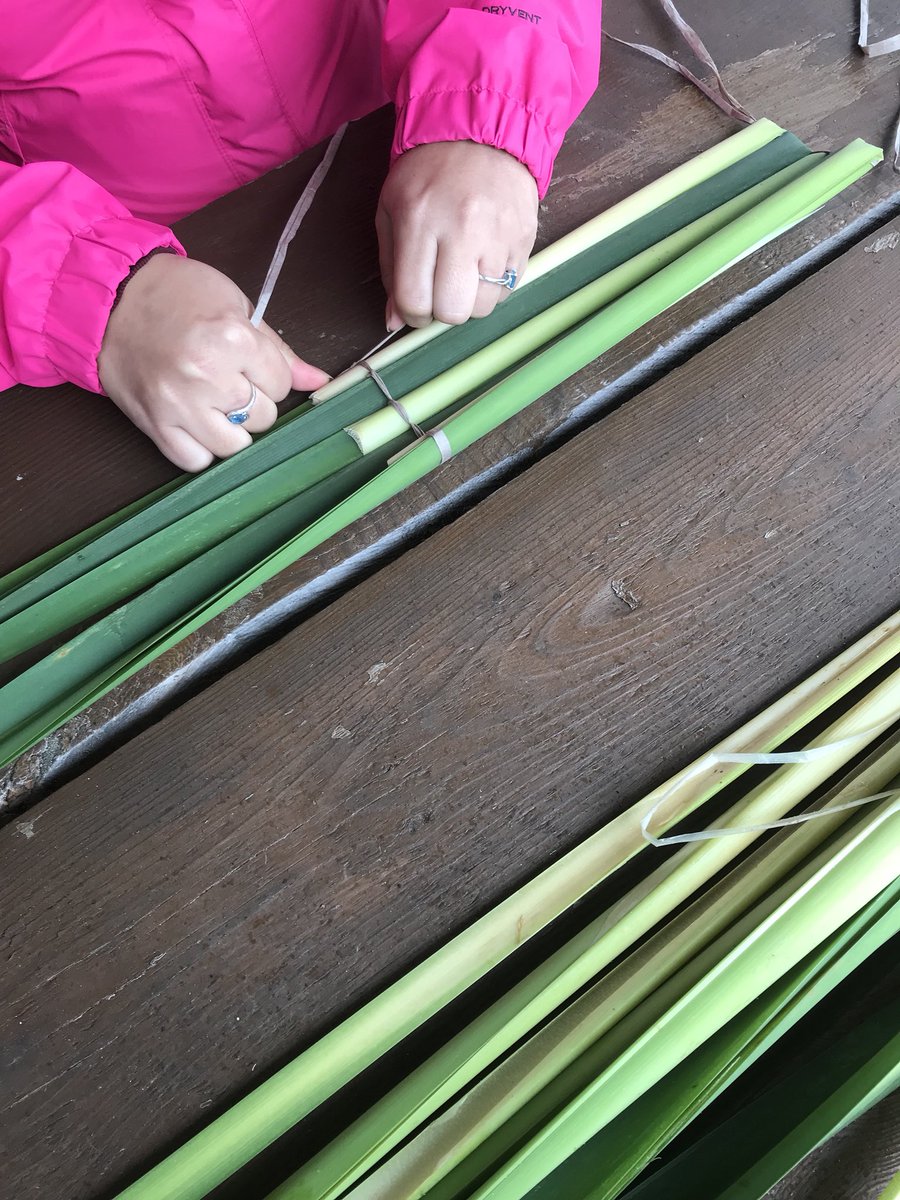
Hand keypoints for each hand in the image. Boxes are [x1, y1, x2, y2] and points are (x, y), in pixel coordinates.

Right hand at [98, 255, 329, 471]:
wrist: (111, 299)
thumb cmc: (175, 294)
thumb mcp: (235, 305)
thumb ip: (278, 349)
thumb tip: (319, 381)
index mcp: (232, 339)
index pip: (282, 384)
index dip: (271, 374)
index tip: (250, 362)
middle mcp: (207, 376)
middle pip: (263, 416)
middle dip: (254, 400)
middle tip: (229, 379)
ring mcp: (179, 405)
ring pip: (234, 446)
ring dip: (232, 429)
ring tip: (215, 403)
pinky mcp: (155, 425)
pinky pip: (194, 461)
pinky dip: (201, 449)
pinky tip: (196, 424)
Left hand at [377, 141, 538, 330]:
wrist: (482, 133)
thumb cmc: (429, 172)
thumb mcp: (392, 210)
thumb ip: (390, 269)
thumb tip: (395, 320)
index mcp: (420, 221)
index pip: (415, 299)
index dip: (412, 316)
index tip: (415, 308)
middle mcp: (462, 231)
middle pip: (453, 311)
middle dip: (443, 310)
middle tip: (440, 289)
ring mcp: (499, 237)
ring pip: (483, 306)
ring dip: (469, 299)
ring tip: (463, 271)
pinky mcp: (524, 240)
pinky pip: (507, 290)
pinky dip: (492, 286)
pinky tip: (483, 261)